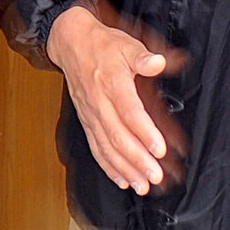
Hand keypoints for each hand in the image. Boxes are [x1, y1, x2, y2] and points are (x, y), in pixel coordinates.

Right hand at [46, 4, 175, 194]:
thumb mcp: (126, 44)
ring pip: (106, 147)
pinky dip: (109, 167)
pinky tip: (122, 180)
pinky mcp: (87, 122)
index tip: (158, 148)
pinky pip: (96, 148)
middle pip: (117, 136)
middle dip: (136, 159)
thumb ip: (143, 57)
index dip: (143, 132)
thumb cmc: (102, 46)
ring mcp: (91, 115)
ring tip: (142, 185)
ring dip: (124, 169)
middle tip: (154, 175)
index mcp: (111, 83)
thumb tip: (158, 62)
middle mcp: (98, 103)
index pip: (128, 112)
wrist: (71, 45)